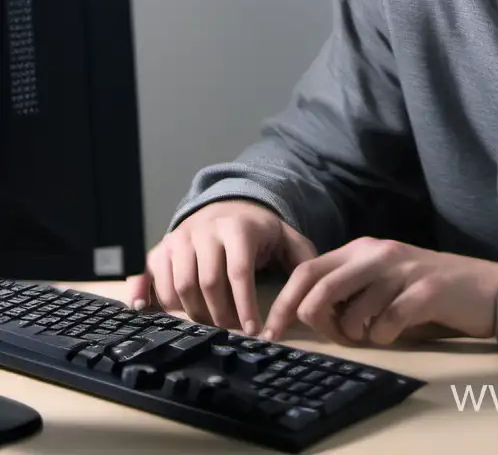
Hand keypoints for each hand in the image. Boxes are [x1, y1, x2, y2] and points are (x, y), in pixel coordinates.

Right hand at [125, 200, 316, 334]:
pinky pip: (147, 275)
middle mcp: (205, 231)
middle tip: (232, 330)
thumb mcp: (285, 238)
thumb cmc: (258, 232)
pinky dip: (146, 295)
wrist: (227, 206)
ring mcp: (180, 239)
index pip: (238, 271)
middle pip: (207, 283)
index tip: (253, 330)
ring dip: (194, 313)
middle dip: (221, 314)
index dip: (245, 305)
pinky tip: (149, 311)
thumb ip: (302, 259)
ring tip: (211, 325)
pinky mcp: (161, 248)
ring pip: (179, 285)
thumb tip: (310, 288)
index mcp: (238, 228)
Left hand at [260, 237, 497, 345]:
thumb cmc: (424, 288)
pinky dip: (387, 338)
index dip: (284, 303)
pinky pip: (387, 325)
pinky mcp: (426, 289)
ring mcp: (402, 269)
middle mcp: (378, 253)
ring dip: (359, 336)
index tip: (272, 333)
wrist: (481, 286)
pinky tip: (401, 329)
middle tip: (338, 338)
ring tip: (380, 330)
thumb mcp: (379, 280)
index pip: (307, 271)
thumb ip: (346, 288)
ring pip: (353, 315)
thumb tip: (304, 314)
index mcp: (362, 249)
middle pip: (320, 291)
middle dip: (318, 324)